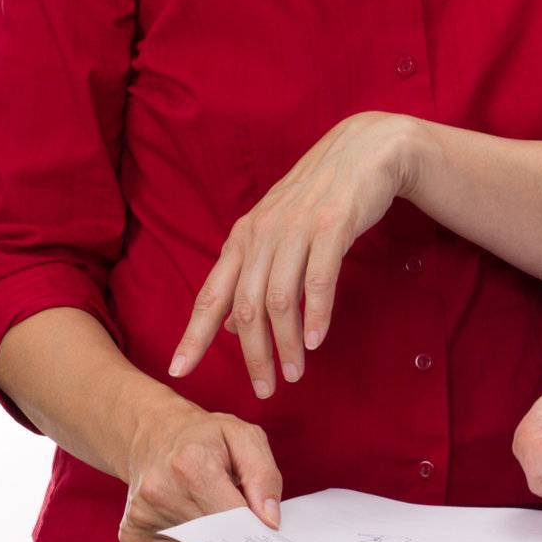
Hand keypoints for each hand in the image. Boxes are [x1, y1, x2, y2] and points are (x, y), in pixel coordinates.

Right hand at [120, 397, 281, 541]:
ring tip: (208, 502)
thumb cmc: (204, 436)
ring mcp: (142, 515)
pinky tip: (191, 515)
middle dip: (235, 527)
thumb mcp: (244, 436)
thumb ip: (264, 476)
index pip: (232, 515)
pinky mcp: (132, 533)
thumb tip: (270, 520)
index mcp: (191, 463)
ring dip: (213, 533)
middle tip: (238, 506)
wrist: (154, 434)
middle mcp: (160, 491)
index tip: (266, 525)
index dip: (254, 522)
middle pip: (216, 534)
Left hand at [169, 111, 418, 396]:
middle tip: (263, 390)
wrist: (362, 150)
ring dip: (285, 344)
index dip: (194, 335)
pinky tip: (315, 341)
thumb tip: (234, 326)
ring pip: (280, 299)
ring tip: (294, 374)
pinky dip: (315, 314)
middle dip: (252, 355)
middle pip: (245, 307)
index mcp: (244, 237)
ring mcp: (296, 229)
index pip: (211, 294)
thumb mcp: (278, 230)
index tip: (179, 371)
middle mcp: (262, 234)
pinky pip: (318, 279)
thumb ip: (254, 273)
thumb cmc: (320, 196)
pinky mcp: (332, 226)